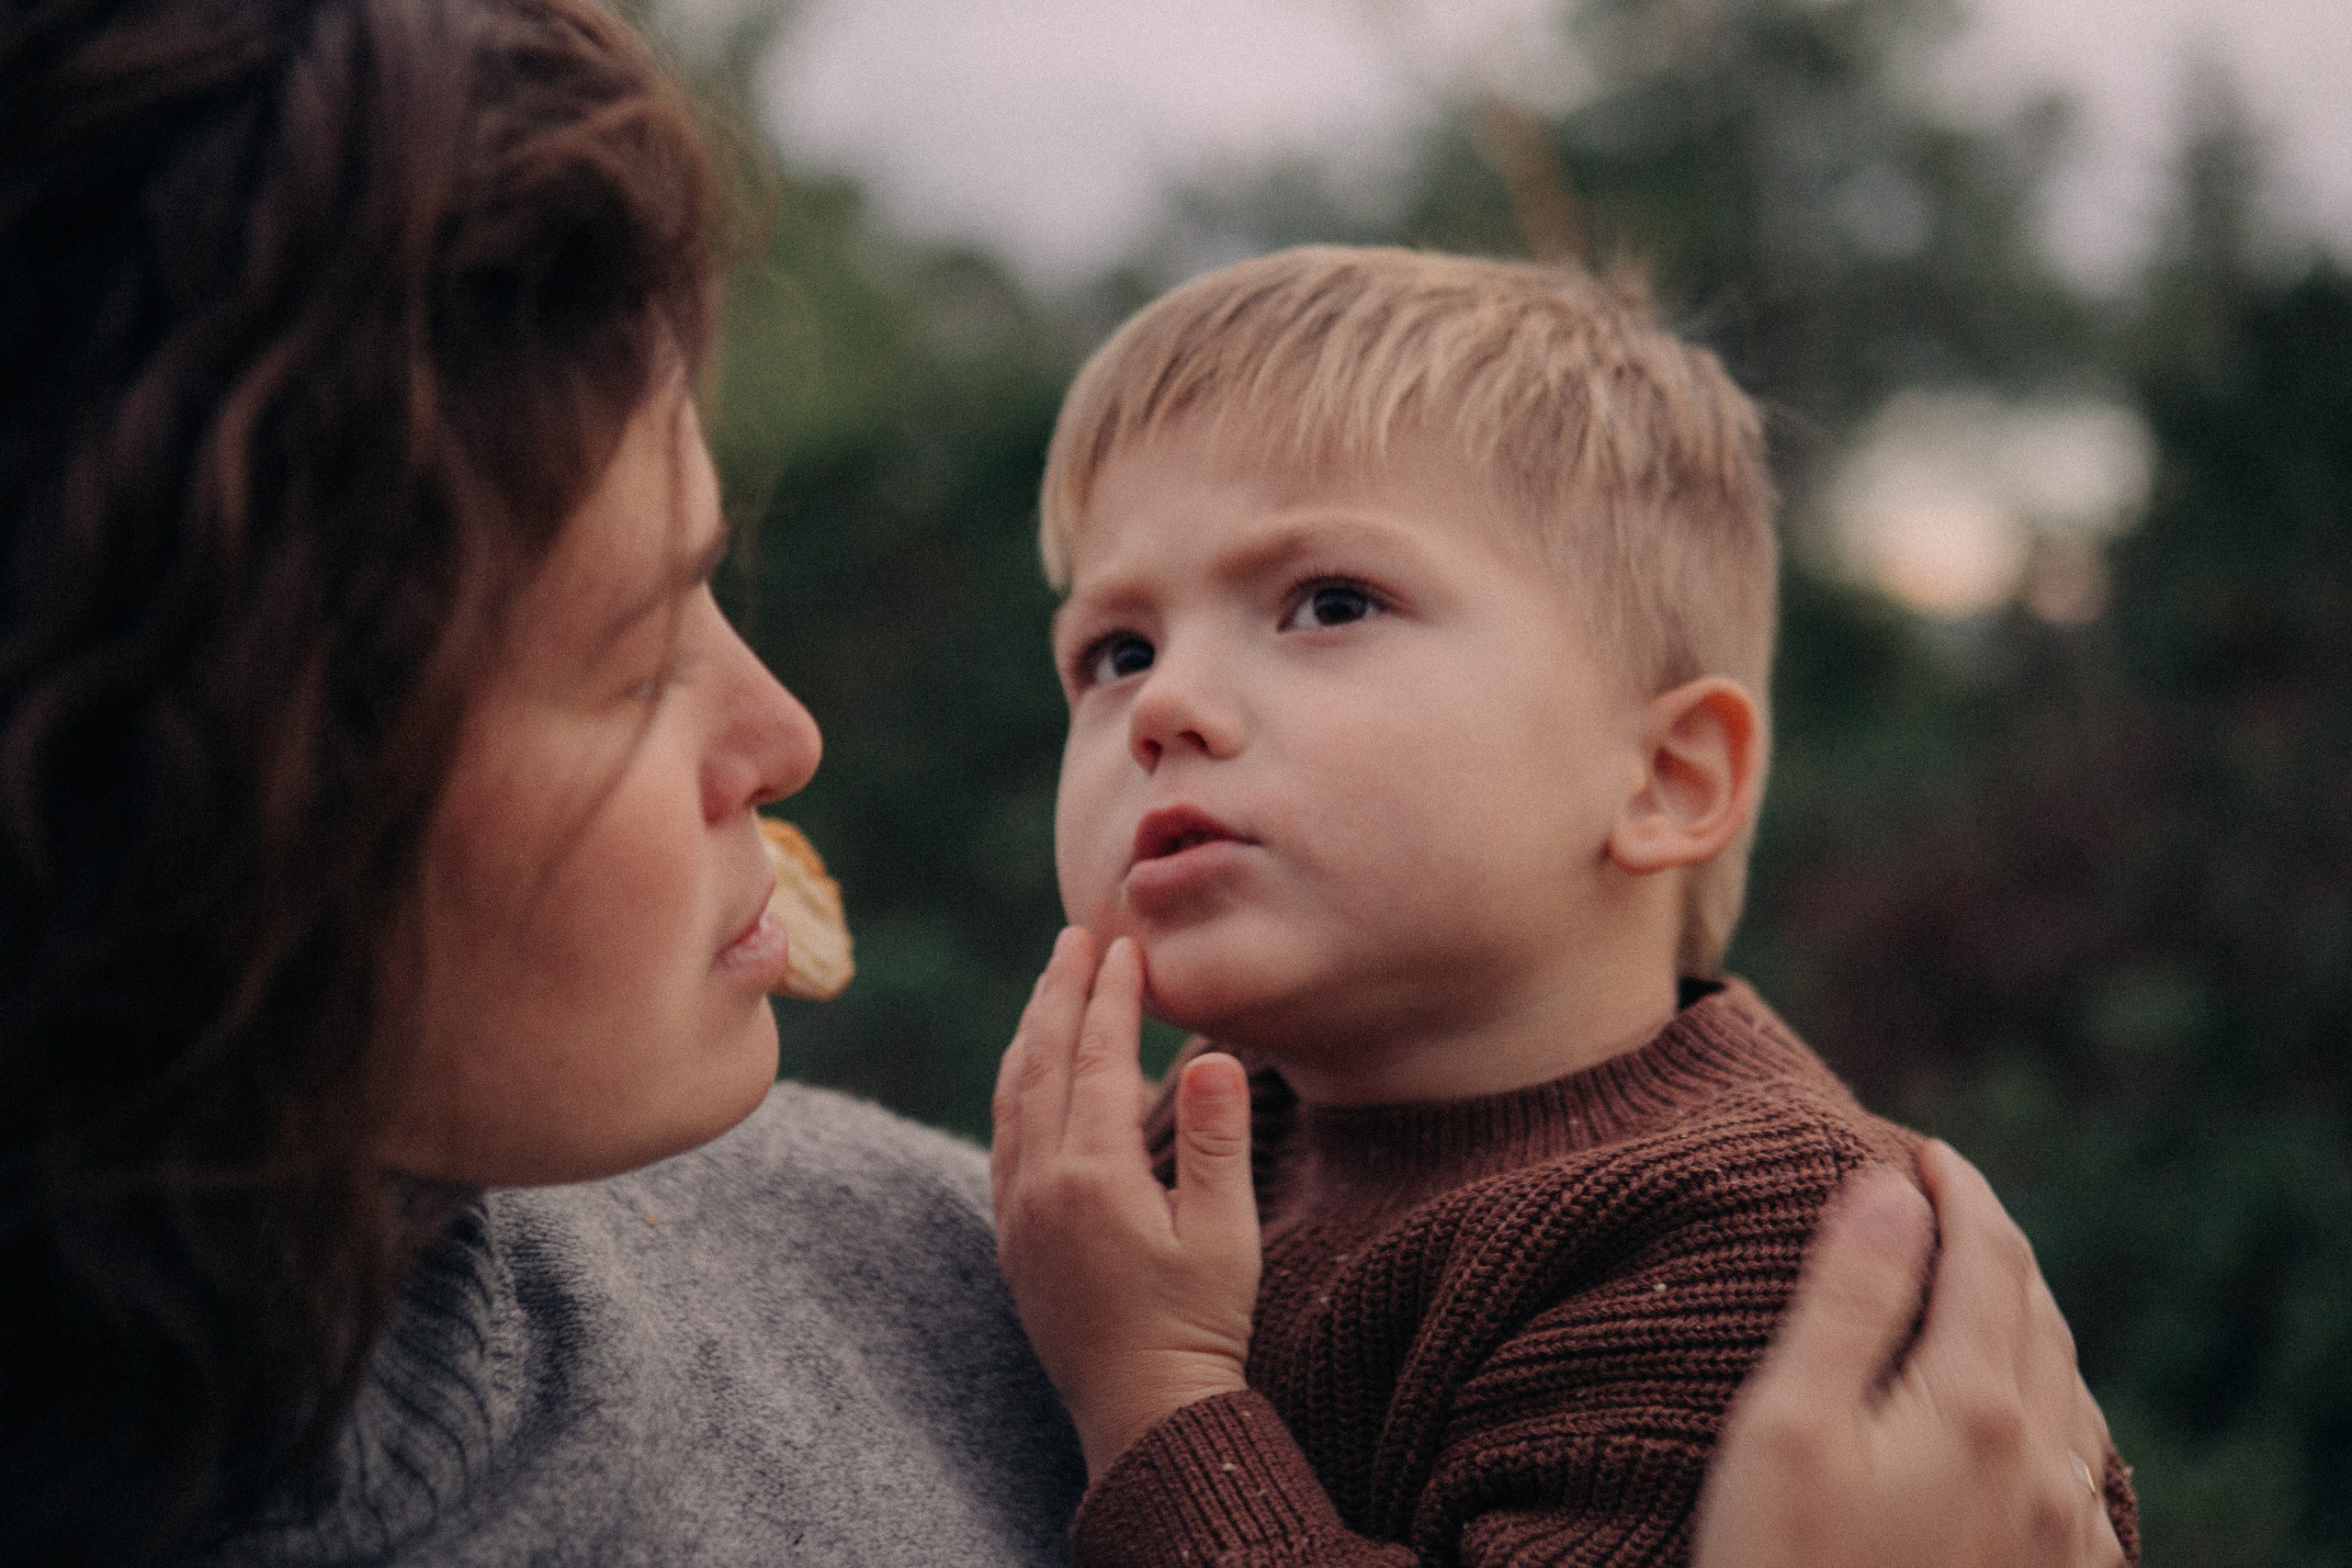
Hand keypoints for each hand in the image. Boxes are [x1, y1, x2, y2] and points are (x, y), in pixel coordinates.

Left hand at [991, 929, 1259, 1479]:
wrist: (1144, 1413)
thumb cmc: (1198, 1324)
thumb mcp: (1226, 1234)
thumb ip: (1217, 1141)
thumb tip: (1213, 1056)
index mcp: (1093, 1175)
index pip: (1096, 1057)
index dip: (1110, 996)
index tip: (1124, 945)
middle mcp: (1041, 1185)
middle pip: (1041, 1062)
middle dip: (1057, 993)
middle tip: (1074, 936)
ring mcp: (1019, 1212)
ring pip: (1011, 1097)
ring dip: (1029, 1034)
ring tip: (1049, 988)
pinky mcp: (1014, 1238)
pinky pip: (1001, 1140)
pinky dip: (1014, 1088)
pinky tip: (1027, 1075)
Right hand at [1692, 1141, 2124, 1567]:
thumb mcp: (1788, 1427)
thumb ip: (1847, 1301)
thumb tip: (1890, 1189)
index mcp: (1975, 1405)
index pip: (1986, 1255)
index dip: (1956, 1188)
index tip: (1919, 1149)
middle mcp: (2042, 1462)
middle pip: (2036, 1310)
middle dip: (1991, 1240)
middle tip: (1943, 1197)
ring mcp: (2061, 1531)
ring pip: (2068, 1384)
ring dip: (2025, 1315)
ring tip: (1978, 1282)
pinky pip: (2081, 1464)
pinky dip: (2051, 1401)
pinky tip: (2027, 1410)